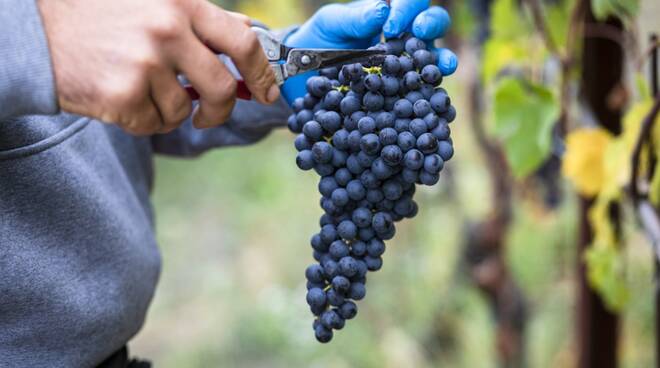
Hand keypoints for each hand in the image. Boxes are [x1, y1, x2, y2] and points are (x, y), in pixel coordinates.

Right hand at [38, 0, 279, 134]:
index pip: (243, 41)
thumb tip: (251, 31)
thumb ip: (202, 20)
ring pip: (183, 111)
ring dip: (170, 112)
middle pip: (222, 88)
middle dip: (220, 110)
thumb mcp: (157, 3)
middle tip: (207, 114)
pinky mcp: (121, 94)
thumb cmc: (106, 19)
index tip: (267, 91)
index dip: (262, 73)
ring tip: (142, 92)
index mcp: (182, 4)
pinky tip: (122, 98)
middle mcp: (167, 30)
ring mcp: (144, 63)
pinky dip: (143, 119)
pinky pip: (154, 124)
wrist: (40, 32)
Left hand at [281, 0, 457, 103]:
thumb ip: (355, 17)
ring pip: (434, 58)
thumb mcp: (331, 24)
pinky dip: (430, 93)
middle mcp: (404, 38)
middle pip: (432, 25)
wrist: (302, 76)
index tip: (390, 25)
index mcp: (389, 14)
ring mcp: (406, 67)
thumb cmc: (318, 41)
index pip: (411, 3)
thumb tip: (384, 9)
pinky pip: (422, 91)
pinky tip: (434, 96)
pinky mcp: (402, 93)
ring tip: (443, 66)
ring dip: (441, 60)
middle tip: (421, 32)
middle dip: (432, 26)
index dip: (407, 10)